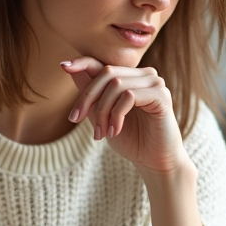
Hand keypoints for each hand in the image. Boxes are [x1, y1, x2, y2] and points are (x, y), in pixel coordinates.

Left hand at [60, 57, 187, 174]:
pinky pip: (129, 96)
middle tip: (76, 119)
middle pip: (107, 73)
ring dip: (102, 111)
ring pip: (116, 85)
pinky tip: (115, 131)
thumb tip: (68, 67)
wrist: (154, 162)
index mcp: (131, 77)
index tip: (64, 67)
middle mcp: (144, 75)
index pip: (103, 64)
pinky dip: (116, 115)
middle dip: (87, 97)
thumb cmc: (131, 140)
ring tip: (101, 133)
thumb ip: (90, 93)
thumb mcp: (102, 115)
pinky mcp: (161, 95)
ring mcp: (155, 83)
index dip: (82, 63)